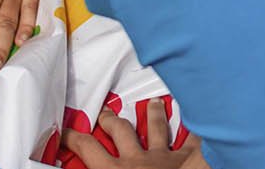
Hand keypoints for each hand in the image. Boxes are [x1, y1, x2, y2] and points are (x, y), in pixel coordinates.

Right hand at [62, 104, 207, 168]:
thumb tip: (87, 166)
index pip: (86, 147)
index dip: (72, 137)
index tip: (65, 132)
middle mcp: (137, 161)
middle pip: (120, 129)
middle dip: (111, 118)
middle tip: (105, 112)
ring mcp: (164, 159)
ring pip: (156, 127)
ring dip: (153, 113)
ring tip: (153, 103)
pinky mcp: (187, 160)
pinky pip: (192, 140)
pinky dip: (195, 130)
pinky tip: (198, 122)